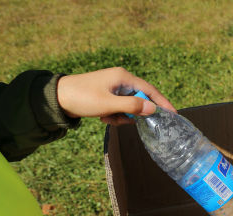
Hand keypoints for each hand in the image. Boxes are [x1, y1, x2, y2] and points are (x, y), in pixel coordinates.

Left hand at [56, 67, 176, 125]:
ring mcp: (114, 88)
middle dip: (133, 114)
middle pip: (139, 100)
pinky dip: (114, 115)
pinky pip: (119, 108)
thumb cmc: (83, 98)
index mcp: (123, 77)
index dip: (162, 102)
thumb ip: (132, 107)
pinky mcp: (108, 95)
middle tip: (122, 120)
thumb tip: (153, 109)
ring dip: (121, 116)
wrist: (58, 98)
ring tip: (107, 118)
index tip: (173, 114)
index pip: (150, 90)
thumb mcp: (109, 105)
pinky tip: (102, 117)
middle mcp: (121, 80)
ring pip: (129, 107)